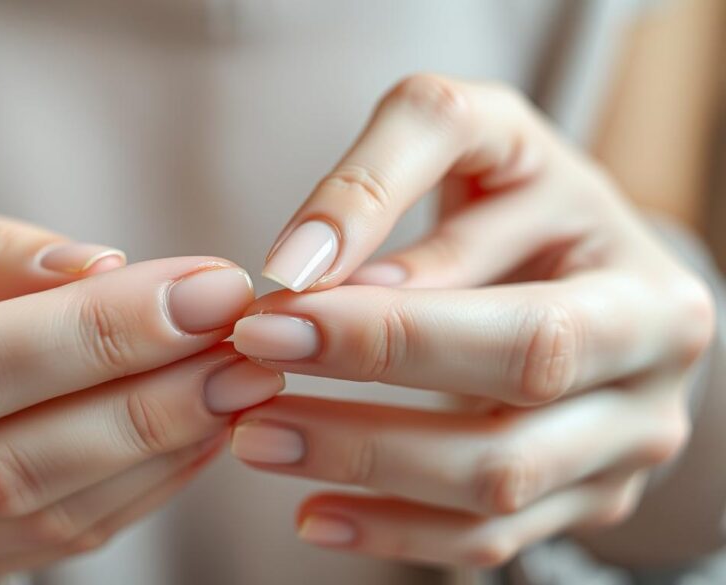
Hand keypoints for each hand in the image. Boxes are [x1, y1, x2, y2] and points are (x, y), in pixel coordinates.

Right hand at [0, 193, 281, 583]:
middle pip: (10, 461)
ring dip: (163, 448)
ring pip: (48, 516)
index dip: (95, 335)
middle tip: (246, 348)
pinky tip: (202, 430)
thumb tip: (101, 271)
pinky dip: (146, 486)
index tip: (207, 293)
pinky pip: (64, 542)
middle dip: (148, 401)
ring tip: (242, 384)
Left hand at [229, 75, 714, 566]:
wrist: (573, 254)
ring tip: (256, 437)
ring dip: (361, 464)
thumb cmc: (511, 189)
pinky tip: (311, 511)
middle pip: (516, 423)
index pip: (528, 331)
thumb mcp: (470, 134)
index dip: (394, 333)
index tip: (272, 313)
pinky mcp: (580, 497)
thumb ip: (384, 174)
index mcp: (646, 289)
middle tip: (252, 373)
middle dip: (371, 401)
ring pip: (495, 487)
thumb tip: (302, 268)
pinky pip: (486, 540)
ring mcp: (622, 449)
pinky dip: (390, 530)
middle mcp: (651, 382)